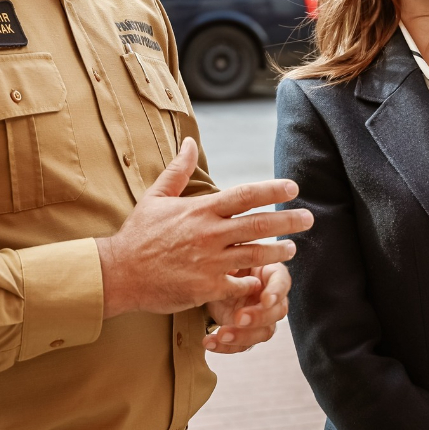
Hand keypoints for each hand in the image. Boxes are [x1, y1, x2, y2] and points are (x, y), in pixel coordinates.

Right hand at [98, 138, 312, 319]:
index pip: (245, 195)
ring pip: (255, 254)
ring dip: (278, 251)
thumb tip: (188, 142)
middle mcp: (210, 234)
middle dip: (288, 220)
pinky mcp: (207, 287)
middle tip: (308, 218)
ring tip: (292, 249)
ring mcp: (210, 262)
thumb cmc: (138, 234)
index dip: (272, 189)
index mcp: (201, 210)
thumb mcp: (156, 197)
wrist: (119, 273)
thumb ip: (178, 170)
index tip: (294, 187)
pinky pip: (239, 285)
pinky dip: (253, 283)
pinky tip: (263, 281)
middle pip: (259, 224)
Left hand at [204, 263, 290, 353]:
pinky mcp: (248, 333)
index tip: (266, 300)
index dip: (276, 292)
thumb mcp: (231, 260)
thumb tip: (231, 268)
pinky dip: (226, 346)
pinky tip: (209, 342)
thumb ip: (234, 263)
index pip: (281, 282)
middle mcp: (272, 298)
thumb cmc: (229, 265)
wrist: (215, 280)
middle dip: (259, 317)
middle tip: (239, 318)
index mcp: (271, 274)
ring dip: (243, 336)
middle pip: (277, 312)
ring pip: (263, 332)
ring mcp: (262, 318)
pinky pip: (243, 344)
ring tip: (222, 335)